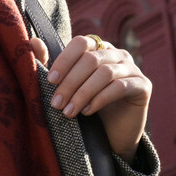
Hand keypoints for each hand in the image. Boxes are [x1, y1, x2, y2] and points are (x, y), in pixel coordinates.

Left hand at [40, 35, 151, 163]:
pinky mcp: (143, 85)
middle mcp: (117, 53)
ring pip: (105, 73)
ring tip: (69, 112)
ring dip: (83, 93)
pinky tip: (88, 111)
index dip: (64, 60)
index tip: (50, 81)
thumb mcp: (66, 84)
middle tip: (56, 103)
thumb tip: (32, 41)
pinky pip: (120, 87)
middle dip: (70, 82)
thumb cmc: (85, 104)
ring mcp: (133, 68)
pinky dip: (100, 99)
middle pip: (91, 59)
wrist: (112, 133)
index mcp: (97, 47)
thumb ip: (49, 63)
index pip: (80, 43)